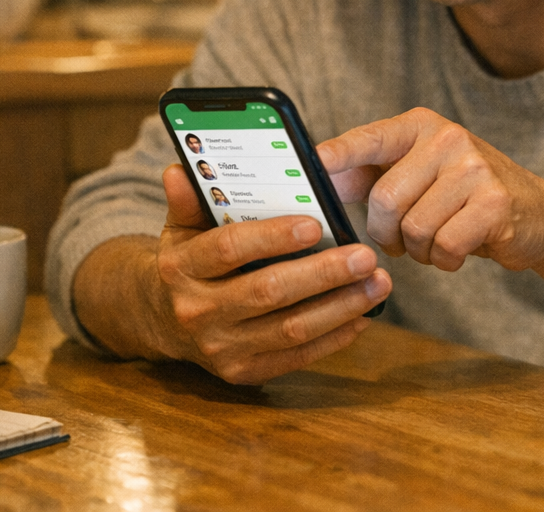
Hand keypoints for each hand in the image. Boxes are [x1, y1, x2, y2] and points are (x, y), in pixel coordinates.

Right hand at [143, 163, 390, 382]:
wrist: (165, 322)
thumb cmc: (189, 263)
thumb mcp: (180, 228)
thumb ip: (187, 199)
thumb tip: (180, 170)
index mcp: (181, 267)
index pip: (228, 249)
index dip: (272, 237)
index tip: (315, 224)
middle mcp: (198, 311)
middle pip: (268, 291)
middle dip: (322, 273)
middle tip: (365, 256)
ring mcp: (221, 348)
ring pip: (290, 329)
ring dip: (340, 306)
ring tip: (378, 284)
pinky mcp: (243, 373)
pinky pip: (296, 356)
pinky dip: (334, 337)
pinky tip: (363, 315)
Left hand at [317, 108, 543, 272]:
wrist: (538, 214)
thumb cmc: (466, 197)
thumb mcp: (421, 174)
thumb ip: (373, 172)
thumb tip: (323, 174)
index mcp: (421, 126)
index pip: (370, 138)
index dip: (340, 154)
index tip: (315, 163)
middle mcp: (447, 138)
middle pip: (385, 199)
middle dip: (386, 233)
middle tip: (401, 240)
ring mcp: (475, 168)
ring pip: (414, 228)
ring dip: (419, 251)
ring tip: (437, 241)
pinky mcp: (495, 202)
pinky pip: (445, 246)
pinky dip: (445, 260)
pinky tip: (459, 249)